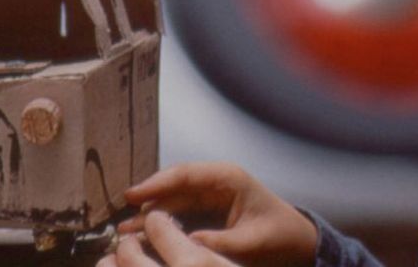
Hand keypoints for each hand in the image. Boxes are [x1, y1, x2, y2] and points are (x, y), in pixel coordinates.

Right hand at [109, 162, 317, 266]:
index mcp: (228, 178)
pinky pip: (177, 217)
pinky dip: (161, 228)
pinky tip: (144, 241)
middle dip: (146, 207)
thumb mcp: (253, 241)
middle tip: (121, 227)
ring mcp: (207, 198)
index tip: (132, 195)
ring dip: (150, 219)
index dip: (156, 184)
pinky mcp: (204, 214)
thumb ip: (221, 242)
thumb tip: (188, 243)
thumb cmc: (281, 235)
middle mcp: (213, 184)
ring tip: (125, 236)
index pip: (185, 174)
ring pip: (171, 205)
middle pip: (172, 190)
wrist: (296, 242)